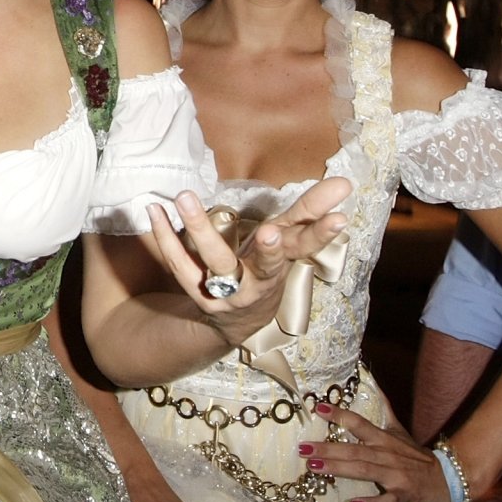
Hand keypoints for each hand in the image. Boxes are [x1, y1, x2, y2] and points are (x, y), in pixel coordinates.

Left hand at [147, 179, 349, 348]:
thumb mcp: (290, 240)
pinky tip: (155, 210)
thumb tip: (345, 182)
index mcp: (284, 263)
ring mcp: (229, 291)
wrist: (235, 319)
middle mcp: (260, 281)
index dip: (323, 234)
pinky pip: (181, 265)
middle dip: (270, 250)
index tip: (341, 219)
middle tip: (270, 231)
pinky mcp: (200, 293)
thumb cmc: (265, 268)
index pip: (308, 245)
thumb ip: (312, 210)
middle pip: (267, 264)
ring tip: (185, 198)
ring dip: (201, 230)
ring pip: (217, 263)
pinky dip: (166, 237)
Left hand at [301, 407, 453, 501]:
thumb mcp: (401, 431)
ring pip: (364, 470)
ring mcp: (396, 476)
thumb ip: (385, 410)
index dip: (339, 415)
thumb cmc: (418, 458)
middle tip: (302, 448)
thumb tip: (373, 384)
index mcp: (385, 439)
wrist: (449, 481)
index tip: (318, 408)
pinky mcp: (403, 496)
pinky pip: (385, 500)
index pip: (359, 423)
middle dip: (327, 448)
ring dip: (339, 468)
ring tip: (314, 467)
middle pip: (354, 449)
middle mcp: (387, 455)